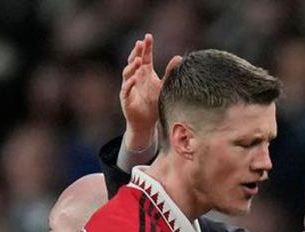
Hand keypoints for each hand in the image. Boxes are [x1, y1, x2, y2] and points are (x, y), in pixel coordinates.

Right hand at [120, 34, 180, 150]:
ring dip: (132, 66)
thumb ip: (169, 72)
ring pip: (127, 73)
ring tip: (139, 60)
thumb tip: (178, 57)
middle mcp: (135, 77)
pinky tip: (134, 78)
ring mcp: (129, 87)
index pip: (144, 57)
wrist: (146, 122)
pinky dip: (129, 83)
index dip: (145, 47)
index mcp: (144, 73)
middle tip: (140, 44)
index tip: (148, 37)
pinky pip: (126, 89)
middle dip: (136, 52)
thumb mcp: (163, 85)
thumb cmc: (153, 103)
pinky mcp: (126, 98)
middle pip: (133, 61)